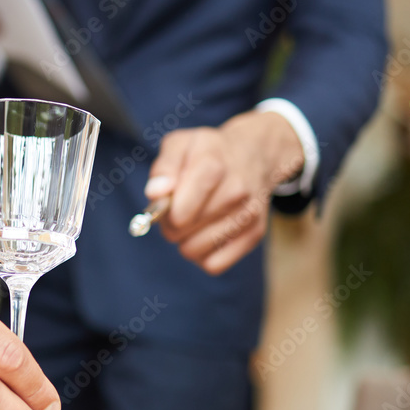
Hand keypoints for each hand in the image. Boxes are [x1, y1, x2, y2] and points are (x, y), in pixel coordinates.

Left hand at [145, 111, 304, 274]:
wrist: (253, 154)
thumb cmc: (207, 152)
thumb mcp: (180, 145)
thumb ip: (164, 167)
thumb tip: (155, 193)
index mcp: (213, 164)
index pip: (181, 209)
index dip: (166, 213)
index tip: (167, 204)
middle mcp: (236, 190)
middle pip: (182, 230)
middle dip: (170, 223)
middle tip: (178, 208)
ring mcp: (247, 214)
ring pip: (195, 251)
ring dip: (185, 241)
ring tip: (192, 220)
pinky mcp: (254, 235)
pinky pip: (213, 264)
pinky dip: (202, 255)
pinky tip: (205, 234)